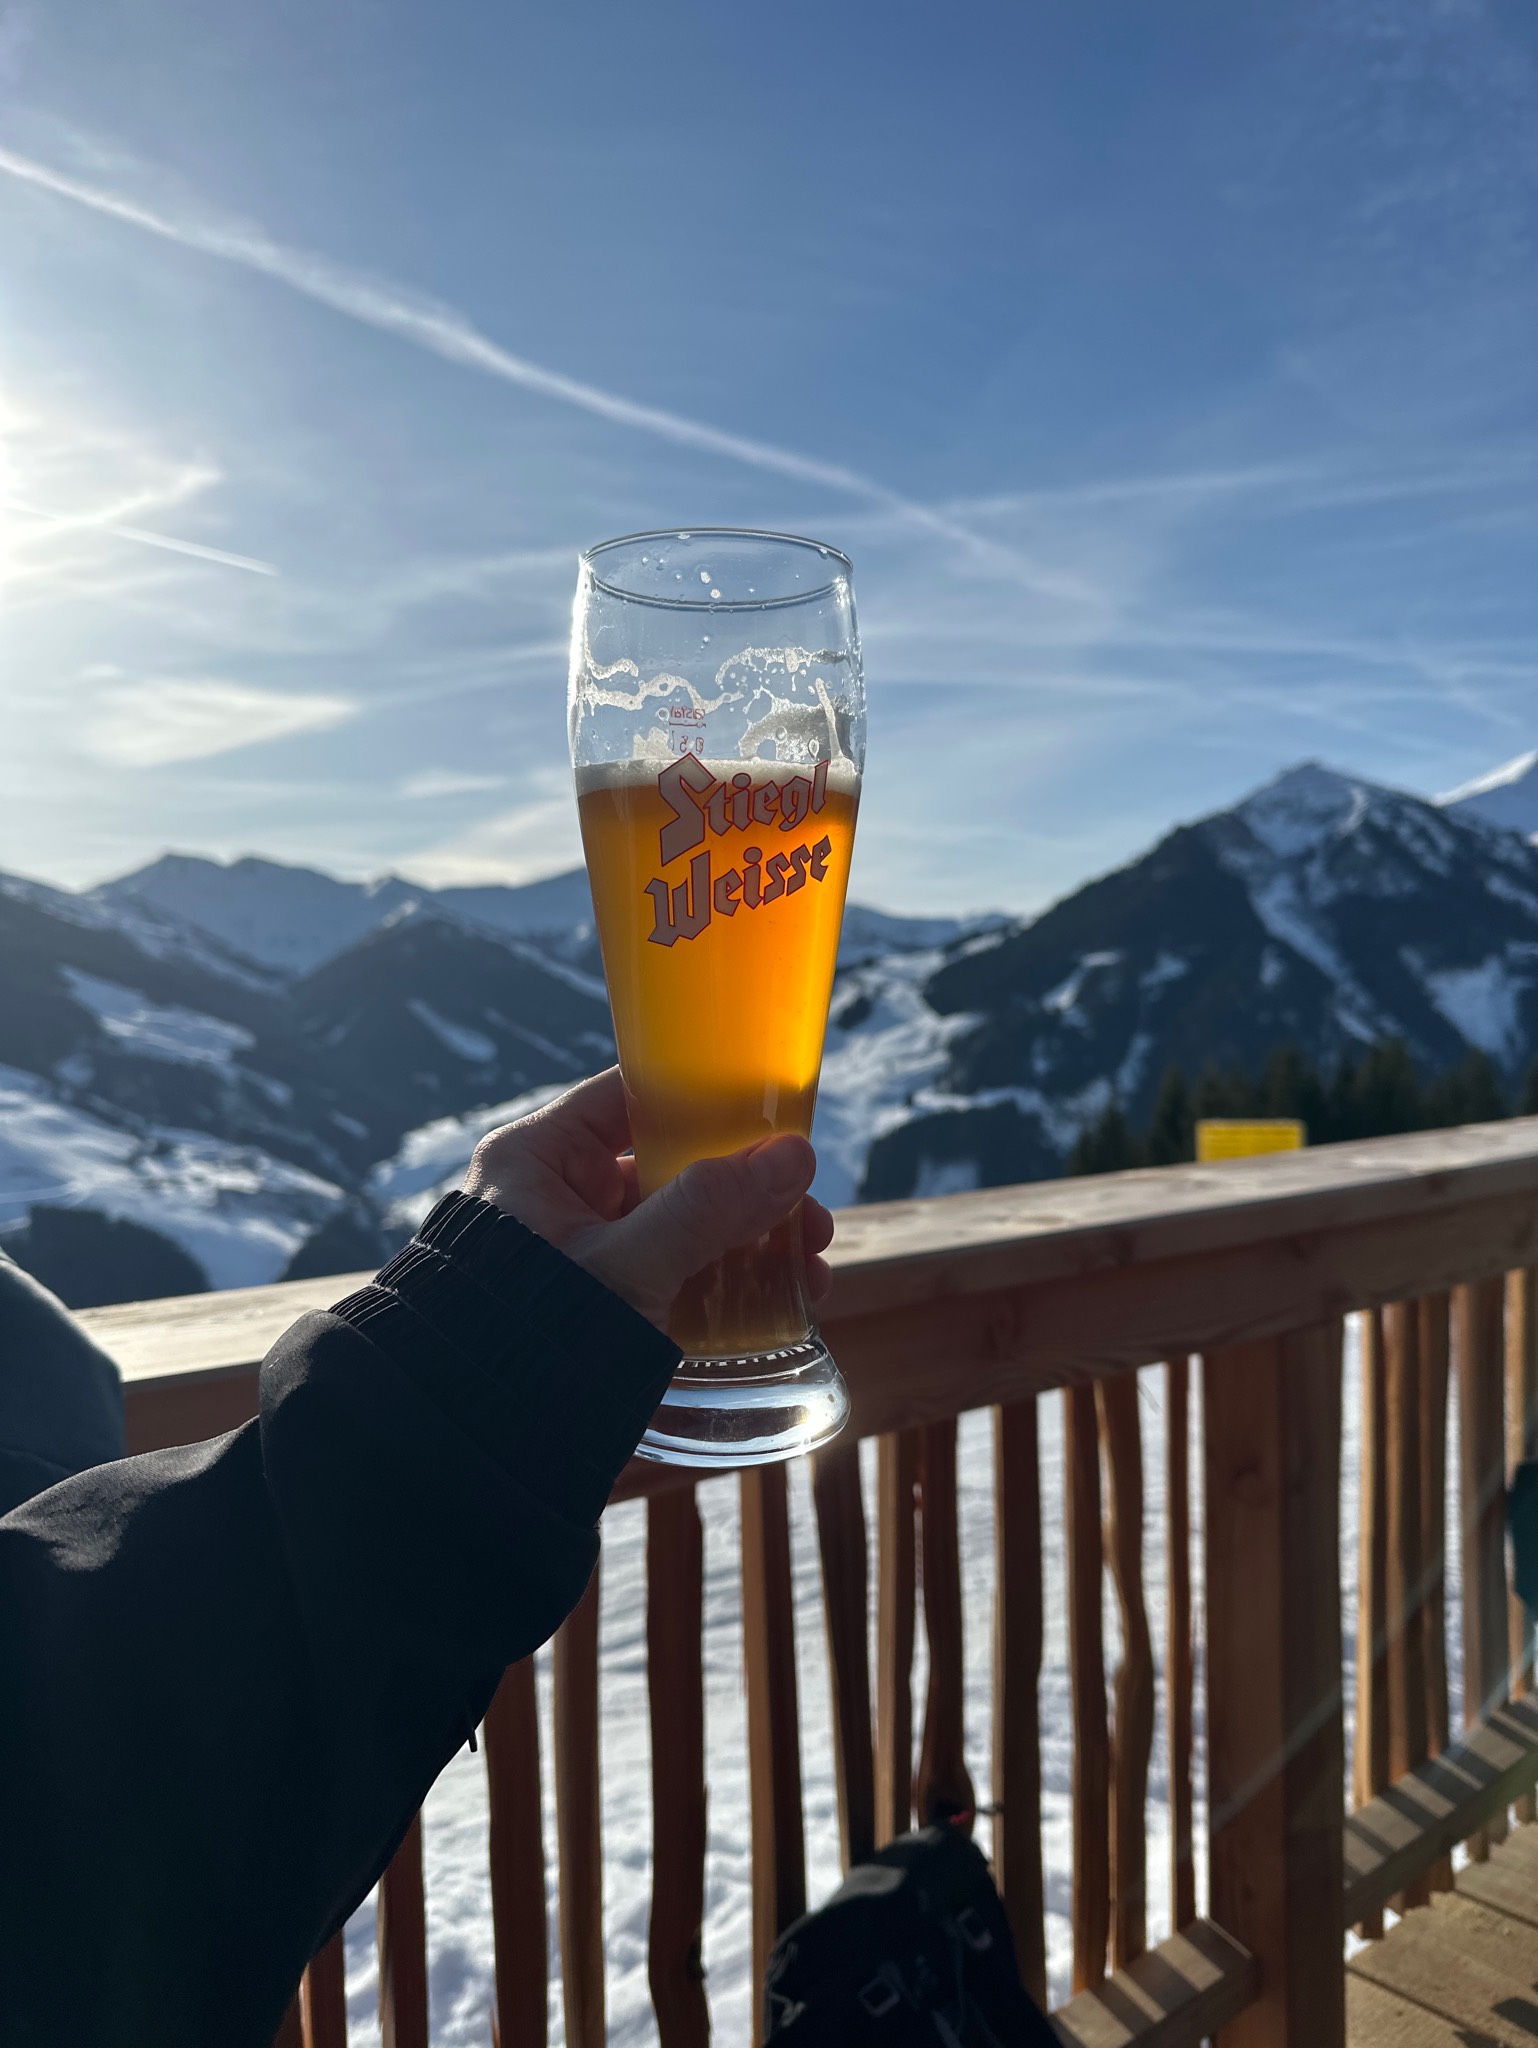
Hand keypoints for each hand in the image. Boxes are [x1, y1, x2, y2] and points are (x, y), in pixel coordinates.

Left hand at [463, 1067, 835, 1330]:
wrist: (482, 1447)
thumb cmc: (530, 1341)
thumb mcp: (625, 1268)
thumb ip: (706, 1209)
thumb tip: (792, 1156)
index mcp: (537, 1157)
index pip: (629, 1096)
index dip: (705, 1099)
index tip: (776, 1116)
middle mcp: (557, 1192)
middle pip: (670, 1163)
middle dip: (747, 1187)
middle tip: (809, 1213)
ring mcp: (583, 1246)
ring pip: (682, 1220)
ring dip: (750, 1238)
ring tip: (811, 1267)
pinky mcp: (604, 1295)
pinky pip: (676, 1267)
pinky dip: (727, 1278)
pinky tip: (785, 1300)